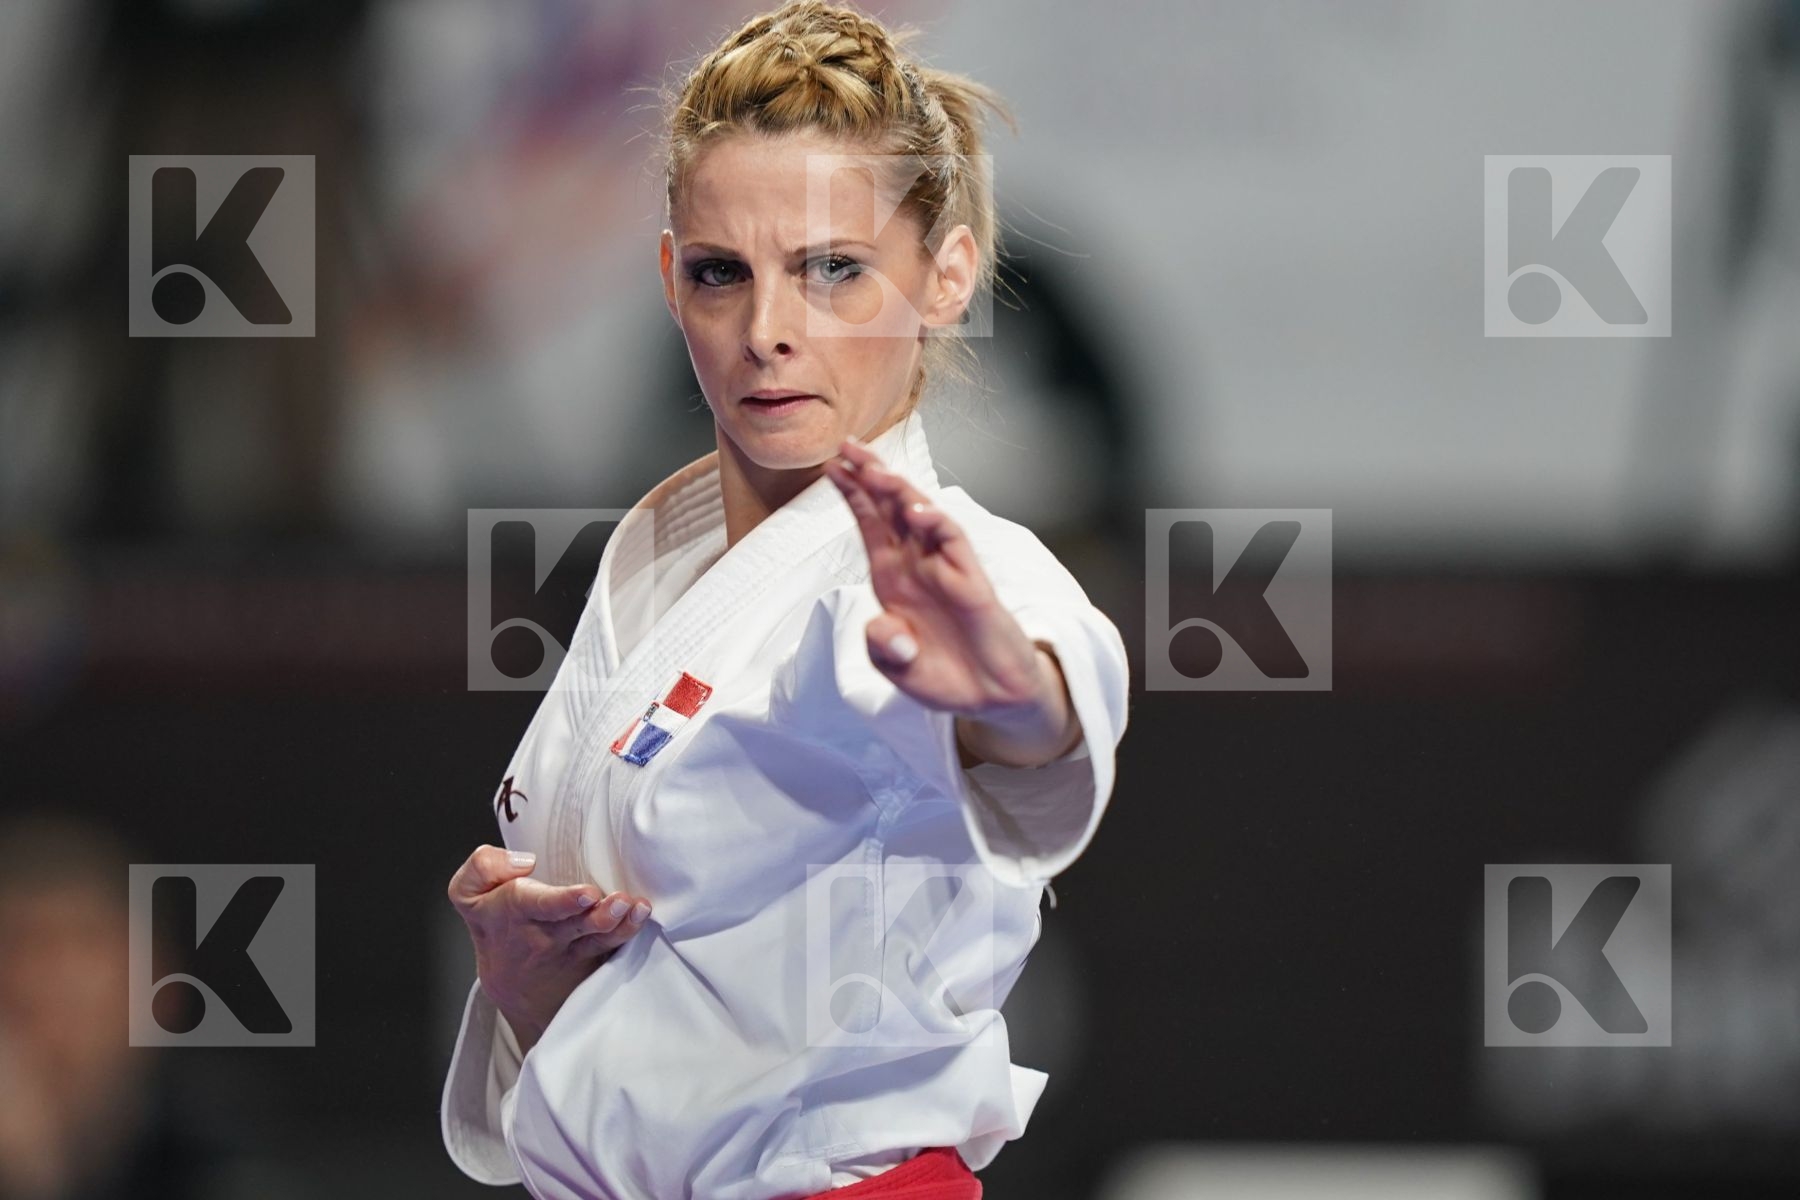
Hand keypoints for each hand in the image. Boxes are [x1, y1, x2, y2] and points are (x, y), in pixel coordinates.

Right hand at [447, 846, 652, 1053]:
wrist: (513, 985)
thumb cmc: (496, 923)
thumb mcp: (469, 893)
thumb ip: (484, 867)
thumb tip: (524, 861)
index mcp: (515, 911)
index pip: (534, 904)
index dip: (561, 900)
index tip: (587, 893)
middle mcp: (544, 933)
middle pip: (573, 924)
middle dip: (598, 914)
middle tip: (620, 901)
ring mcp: (571, 948)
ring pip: (597, 938)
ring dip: (620, 923)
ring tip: (637, 907)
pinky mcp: (592, 957)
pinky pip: (611, 949)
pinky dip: (628, 934)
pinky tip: (640, 917)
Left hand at [823, 437, 1080, 766]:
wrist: (989, 696)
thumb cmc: (943, 674)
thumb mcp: (897, 668)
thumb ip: (883, 647)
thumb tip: (886, 627)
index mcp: (892, 577)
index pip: (870, 524)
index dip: (852, 494)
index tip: (831, 466)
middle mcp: (916, 565)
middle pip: (891, 509)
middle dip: (870, 476)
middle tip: (848, 446)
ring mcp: (945, 569)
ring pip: (921, 517)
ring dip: (898, 492)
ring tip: (874, 470)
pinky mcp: (972, 581)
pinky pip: (954, 543)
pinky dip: (937, 524)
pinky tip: (917, 511)